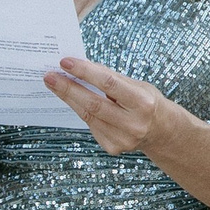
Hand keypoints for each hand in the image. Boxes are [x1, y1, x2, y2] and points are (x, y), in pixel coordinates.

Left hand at [44, 56, 174, 157]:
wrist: (160, 130)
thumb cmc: (146, 102)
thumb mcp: (136, 85)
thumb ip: (110, 78)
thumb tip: (80, 67)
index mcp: (143, 103)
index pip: (109, 83)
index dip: (85, 72)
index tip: (65, 62)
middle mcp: (134, 124)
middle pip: (93, 104)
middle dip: (68, 88)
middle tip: (49, 76)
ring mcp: (123, 139)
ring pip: (88, 116)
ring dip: (69, 98)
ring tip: (54, 84)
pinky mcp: (113, 147)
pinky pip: (91, 125)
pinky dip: (81, 111)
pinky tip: (73, 100)